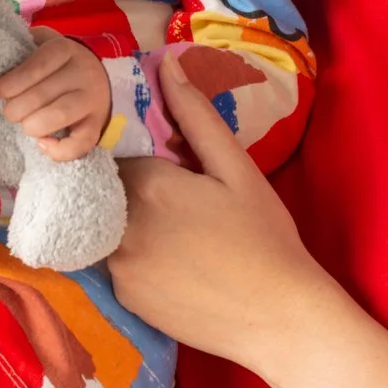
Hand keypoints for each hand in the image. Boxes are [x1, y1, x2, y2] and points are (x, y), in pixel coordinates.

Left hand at [0, 28, 109, 160]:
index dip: (13, 81)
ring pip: (61, 114)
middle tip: (10, 111)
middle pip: (43, 94)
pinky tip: (42, 144)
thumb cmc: (58, 64)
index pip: (38, 65)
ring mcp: (92, 100)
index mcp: (66, 50)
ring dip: (33, 125)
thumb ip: (22, 48)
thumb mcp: (42, 45)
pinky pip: (81, 142)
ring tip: (24, 125)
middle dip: (16, 108)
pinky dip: (59, 150)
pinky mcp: (97, 125)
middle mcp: (83, 73)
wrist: (96, 77)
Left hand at [108, 50, 338, 369]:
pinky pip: (116, 264)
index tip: (157, 157)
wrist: (279, 320)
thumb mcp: (238, 170)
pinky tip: (173, 262)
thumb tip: (167, 67)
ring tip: (175, 230)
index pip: (115, 150)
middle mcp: (120, 225)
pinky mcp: (125, 299)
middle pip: (108, 190)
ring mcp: (118, 267)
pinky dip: (135, 256)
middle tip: (172, 197)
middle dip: (129, 185)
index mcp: (147, 185)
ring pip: (108, 226)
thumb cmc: (266, 238)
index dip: (133, 149)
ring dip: (129, 220)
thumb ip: (196, 117)